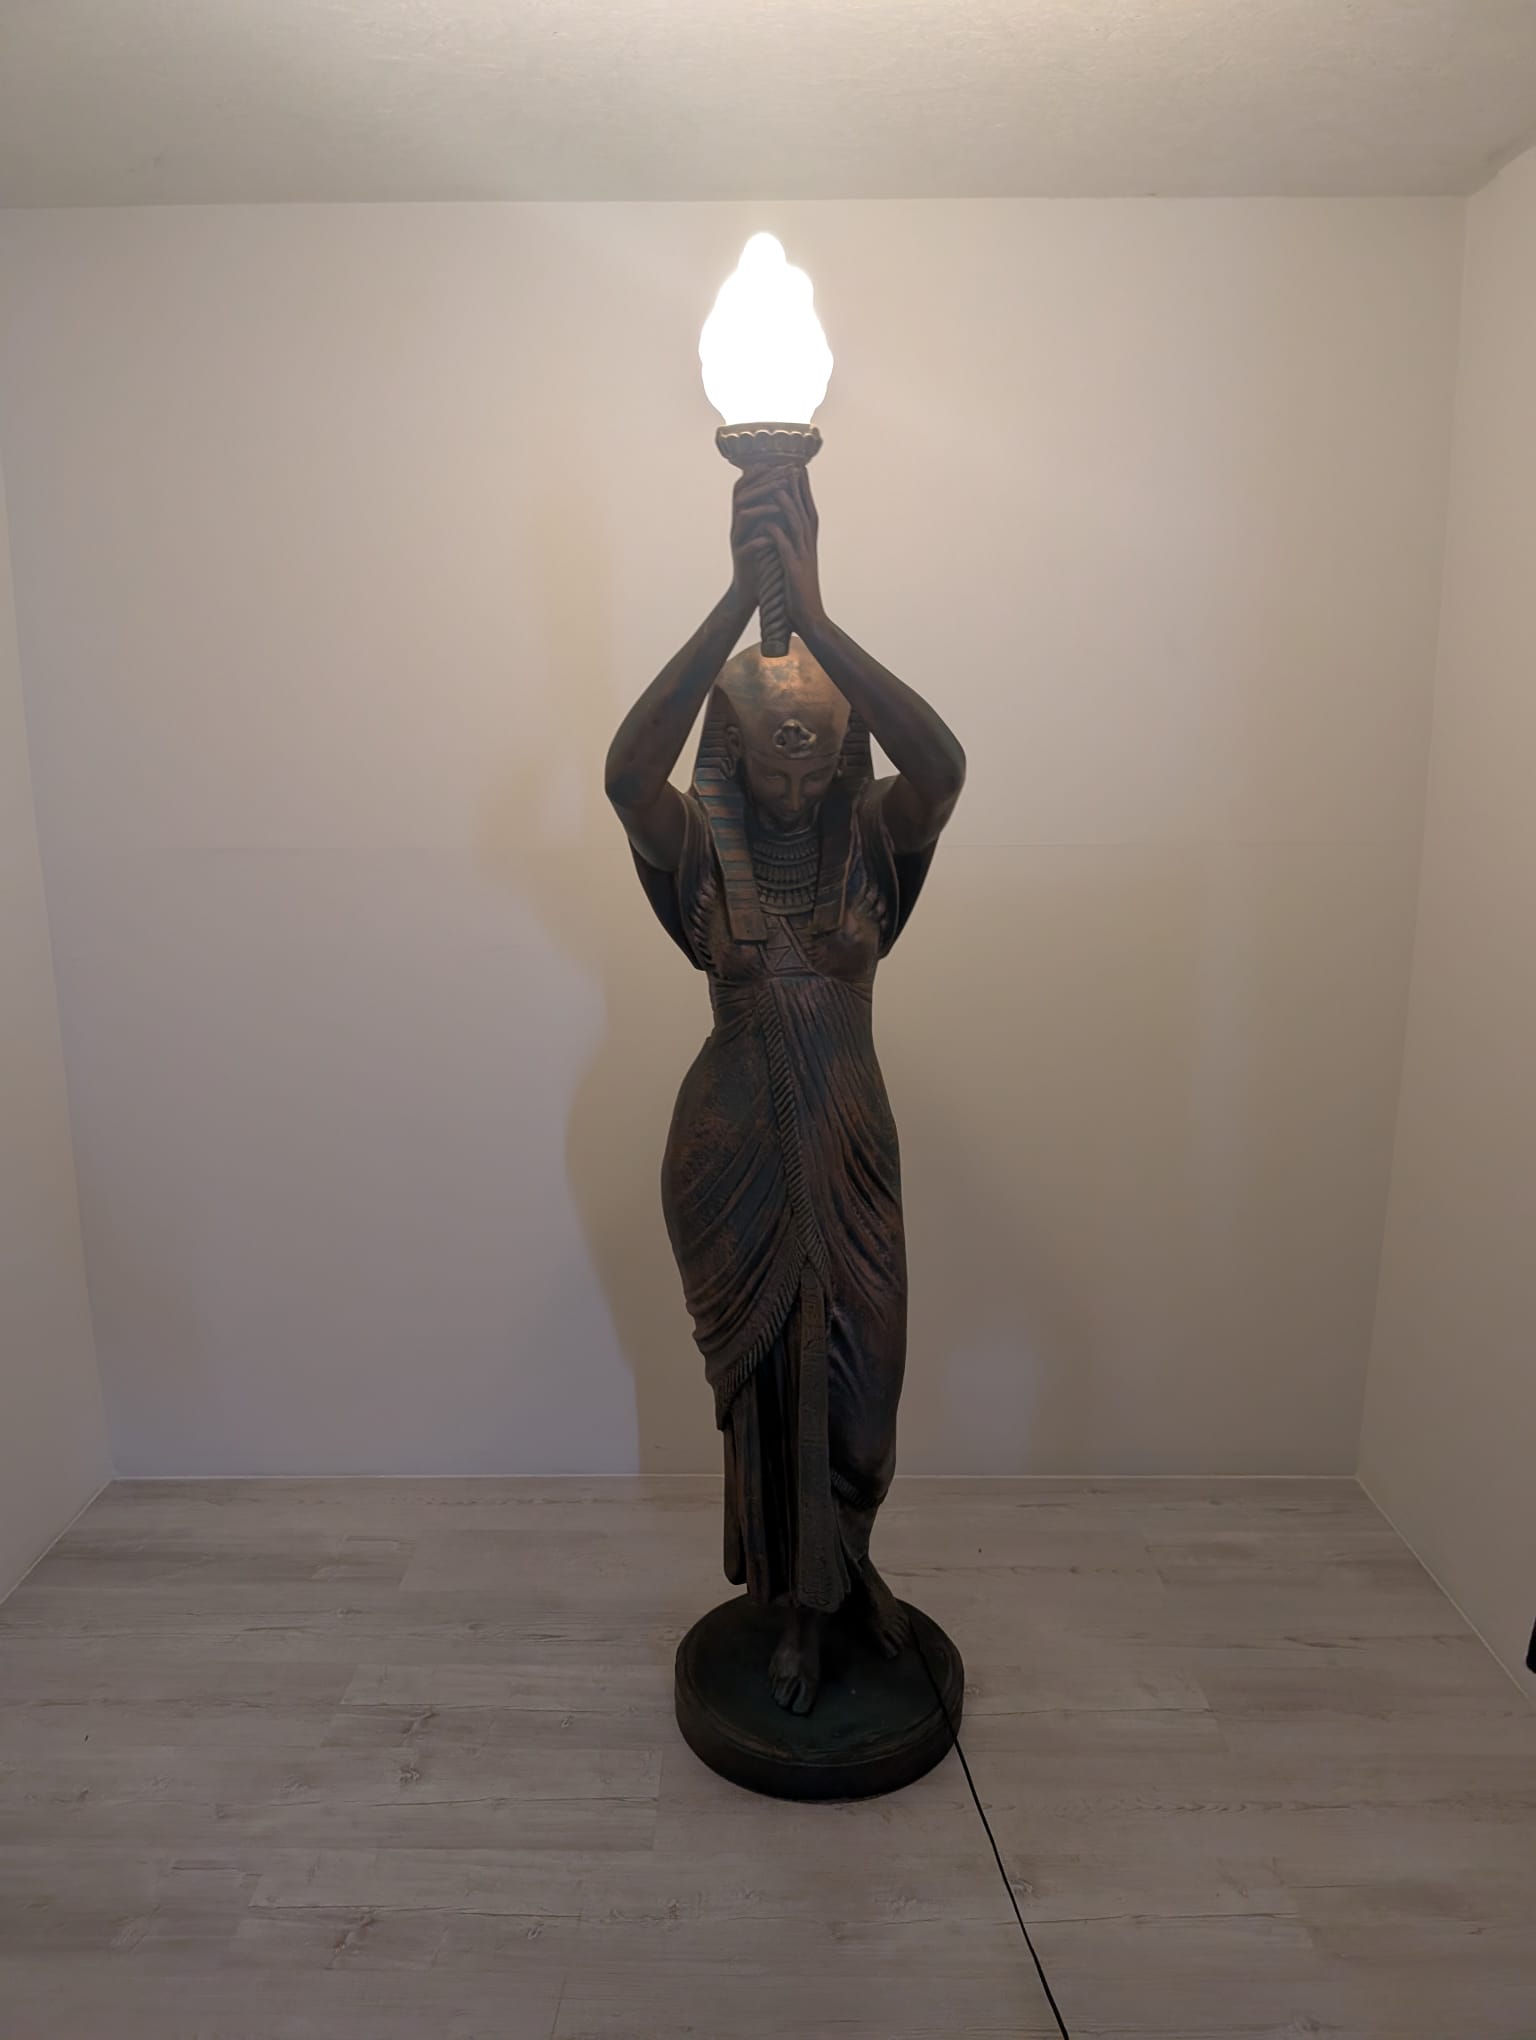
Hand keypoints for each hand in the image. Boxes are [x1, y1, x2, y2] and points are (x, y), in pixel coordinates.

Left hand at [728, 466, 826, 635]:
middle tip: (794, 465)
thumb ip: (794, 545)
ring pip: (797, 526)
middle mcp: (809, 547)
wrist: (811, 619)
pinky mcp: (794, 572)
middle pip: (806, 512)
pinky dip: (778, 536)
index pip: (808, 511)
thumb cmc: (801, 593)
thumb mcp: (799, 563)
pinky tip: (769, 524)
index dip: (804, 490)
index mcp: (810, 544)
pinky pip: (785, 551)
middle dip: (800, 489)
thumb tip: (786, 528)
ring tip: (781, 486)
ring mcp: (803, 558)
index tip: (798, 469)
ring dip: (789, 506)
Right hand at [728, 469, 782, 608]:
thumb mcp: (765, 531)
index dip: (757, 473)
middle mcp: (737, 526)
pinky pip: (747, 547)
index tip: (776, 462)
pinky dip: (760, 540)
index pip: (745, 488)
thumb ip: (768, 511)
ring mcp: (737, 542)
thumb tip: (781, 486)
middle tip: (783, 475)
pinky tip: (772, 537)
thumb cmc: (762, 560)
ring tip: (781, 500)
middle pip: (742, 496)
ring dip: (762, 506)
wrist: (749, 591)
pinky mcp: (740, 560)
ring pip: (742, 516)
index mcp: (744, 518)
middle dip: (763, 483)